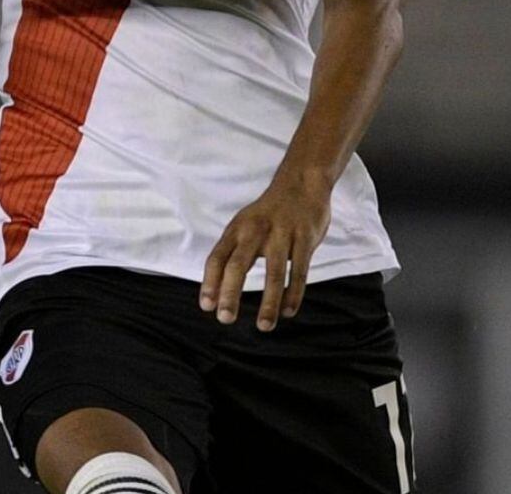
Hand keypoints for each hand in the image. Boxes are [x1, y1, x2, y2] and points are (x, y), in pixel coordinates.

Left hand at [198, 173, 333, 330]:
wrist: (301, 184)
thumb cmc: (268, 213)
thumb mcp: (244, 226)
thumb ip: (231, 254)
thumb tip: (215, 288)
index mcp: (236, 230)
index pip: (217, 258)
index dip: (209, 282)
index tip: (206, 306)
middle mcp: (255, 232)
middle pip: (238, 265)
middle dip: (230, 293)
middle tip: (225, 319)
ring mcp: (281, 234)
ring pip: (273, 273)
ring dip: (268, 302)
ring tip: (263, 326)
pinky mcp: (304, 238)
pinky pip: (298, 270)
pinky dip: (293, 293)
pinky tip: (289, 311)